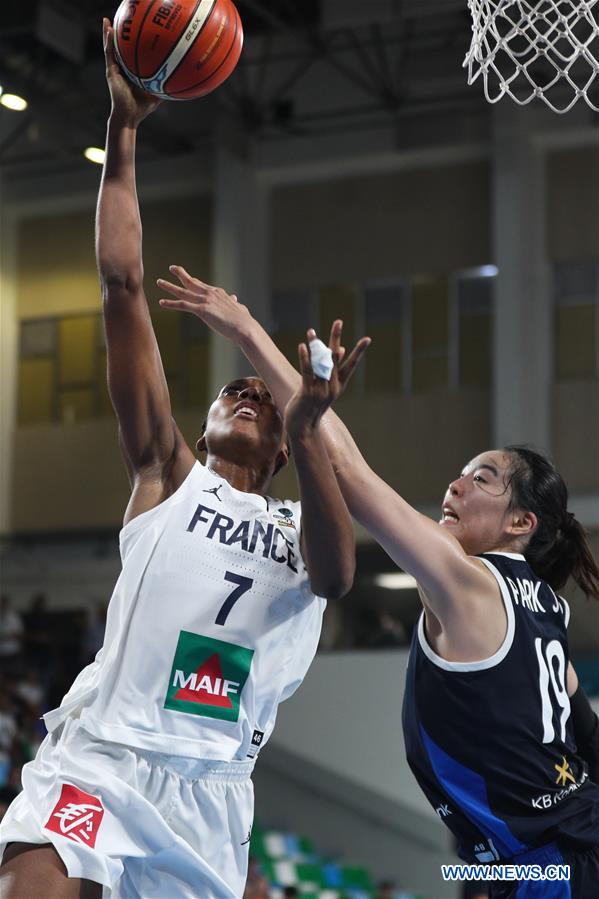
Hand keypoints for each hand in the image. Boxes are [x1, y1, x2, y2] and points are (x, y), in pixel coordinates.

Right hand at [103, 18, 161, 126]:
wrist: (129, 116)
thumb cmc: (142, 108)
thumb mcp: (156, 95)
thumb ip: (165, 86)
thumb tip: (179, 81)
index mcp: (131, 73)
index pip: (132, 55)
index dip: (132, 43)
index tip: (137, 31)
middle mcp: (122, 69)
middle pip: (120, 48)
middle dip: (120, 35)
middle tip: (122, 21)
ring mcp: (115, 69)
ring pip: (111, 48)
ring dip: (108, 33)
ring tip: (107, 20)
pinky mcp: (110, 71)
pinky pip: (109, 53)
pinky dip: (108, 41)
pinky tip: (109, 30)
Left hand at [157, 265, 251, 340]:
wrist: (244, 327)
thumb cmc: (244, 321)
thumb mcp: (239, 308)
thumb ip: (235, 303)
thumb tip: (235, 299)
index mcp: (218, 293)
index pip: (202, 285)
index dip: (193, 281)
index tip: (187, 278)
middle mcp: (210, 294)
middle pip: (191, 282)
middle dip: (181, 274)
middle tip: (172, 268)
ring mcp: (205, 300)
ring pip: (183, 291)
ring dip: (170, 286)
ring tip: (159, 282)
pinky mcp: (202, 310)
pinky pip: (182, 305)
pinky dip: (171, 303)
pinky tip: (161, 302)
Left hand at [285, 321, 369, 438]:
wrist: (303, 428)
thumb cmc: (312, 406)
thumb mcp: (324, 388)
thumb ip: (331, 370)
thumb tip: (339, 349)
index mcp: (338, 386)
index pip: (351, 365)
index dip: (358, 351)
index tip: (368, 339)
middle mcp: (332, 387)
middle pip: (335, 359)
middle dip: (336, 339)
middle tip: (338, 322)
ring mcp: (320, 390)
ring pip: (319, 363)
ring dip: (314, 346)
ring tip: (311, 331)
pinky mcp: (308, 392)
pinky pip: (307, 372)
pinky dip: (305, 358)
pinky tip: (303, 346)